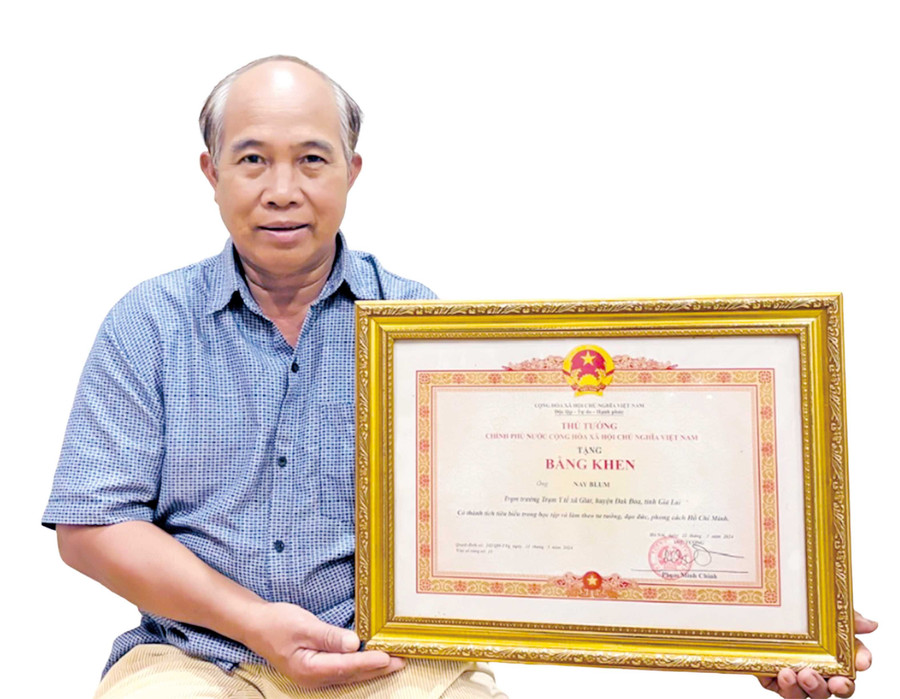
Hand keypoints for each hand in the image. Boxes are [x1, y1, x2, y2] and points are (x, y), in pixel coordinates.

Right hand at [242, 601, 404, 688]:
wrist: (256, 626)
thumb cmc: (278, 623)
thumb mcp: (304, 625)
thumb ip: (329, 636)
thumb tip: (354, 644)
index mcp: (309, 669)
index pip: (346, 666)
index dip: (369, 662)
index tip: (388, 656)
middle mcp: (314, 679)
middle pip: (352, 675)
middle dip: (378, 668)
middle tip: (402, 660)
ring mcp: (315, 677)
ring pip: (349, 675)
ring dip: (372, 669)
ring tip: (394, 662)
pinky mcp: (317, 670)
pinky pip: (343, 671)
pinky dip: (360, 666)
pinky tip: (372, 661)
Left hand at [757, 611, 875, 697]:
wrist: (758, 607)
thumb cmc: (796, 614)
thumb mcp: (822, 610)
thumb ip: (846, 618)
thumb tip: (870, 624)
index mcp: (836, 653)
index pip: (856, 661)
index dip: (862, 661)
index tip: (861, 662)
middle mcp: (821, 669)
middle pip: (838, 686)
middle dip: (841, 686)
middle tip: (836, 680)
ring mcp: (799, 676)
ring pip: (812, 693)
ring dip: (812, 687)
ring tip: (803, 674)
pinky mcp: (775, 679)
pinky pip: (784, 689)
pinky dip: (786, 685)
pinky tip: (784, 673)